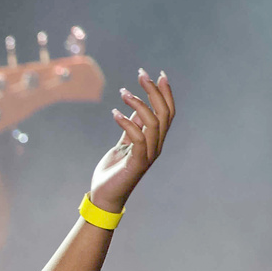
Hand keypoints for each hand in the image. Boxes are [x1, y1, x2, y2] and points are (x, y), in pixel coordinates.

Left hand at [88, 68, 174, 212]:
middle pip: (164, 114)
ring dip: (139, 104)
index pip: (167, 112)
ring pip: (153, 123)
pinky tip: (115, 113)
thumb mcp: (123, 143)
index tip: (157, 74)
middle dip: (154, 91)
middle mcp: (155, 146)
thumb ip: (132, 127)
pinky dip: (128, 123)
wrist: (104, 196)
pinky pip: (138, 138)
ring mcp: (147, 155)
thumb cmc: (113, 171)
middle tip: (141, 74)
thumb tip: (136, 106)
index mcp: (154, 140)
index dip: (165, 93)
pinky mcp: (136, 164)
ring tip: (123, 92)